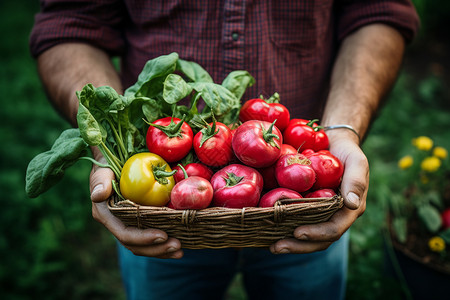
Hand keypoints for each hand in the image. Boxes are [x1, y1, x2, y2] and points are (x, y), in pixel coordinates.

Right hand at [89, 149, 183, 258]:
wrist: (112, 161)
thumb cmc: (107, 164)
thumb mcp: (102, 169)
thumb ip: (100, 181)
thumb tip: (98, 195)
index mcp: (106, 215)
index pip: (125, 233)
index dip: (143, 238)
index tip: (163, 235)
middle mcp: (117, 224)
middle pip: (136, 245)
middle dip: (157, 249)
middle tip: (178, 246)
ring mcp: (129, 224)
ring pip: (144, 246)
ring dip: (162, 250)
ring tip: (180, 250)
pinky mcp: (139, 222)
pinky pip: (151, 238)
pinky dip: (164, 244)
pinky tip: (180, 244)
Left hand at [269, 132, 367, 253]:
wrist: (334, 142)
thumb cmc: (347, 151)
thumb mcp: (356, 161)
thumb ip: (356, 181)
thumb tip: (352, 204)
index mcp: (348, 211)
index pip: (334, 229)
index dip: (317, 233)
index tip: (297, 232)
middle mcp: (334, 216)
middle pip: (318, 240)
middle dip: (298, 246)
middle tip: (276, 247)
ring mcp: (319, 213)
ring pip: (306, 235)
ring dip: (289, 242)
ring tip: (270, 246)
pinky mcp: (305, 206)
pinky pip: (294, 220)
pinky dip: (282, 227)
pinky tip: (265, 227)